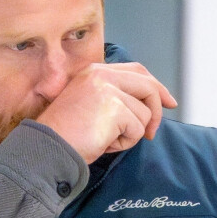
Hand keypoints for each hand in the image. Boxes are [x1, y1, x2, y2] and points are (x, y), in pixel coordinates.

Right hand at [36, 62, 176, 163]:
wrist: (48, 146)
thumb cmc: (66, 132)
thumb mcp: (89, 103)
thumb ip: (114, 96)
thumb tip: (148, 106)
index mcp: (95, 71)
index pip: (137, 71)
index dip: (156, 86)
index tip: (169, 101)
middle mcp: (101, 75)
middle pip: (148, 86)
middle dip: (157, 111)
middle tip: (151, 133)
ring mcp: (108, 90)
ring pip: (143, 113)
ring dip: (130, 133)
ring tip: (105, 139)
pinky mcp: (114, 108)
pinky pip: (136, 129)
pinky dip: (124, 142)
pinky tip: (104, 143)